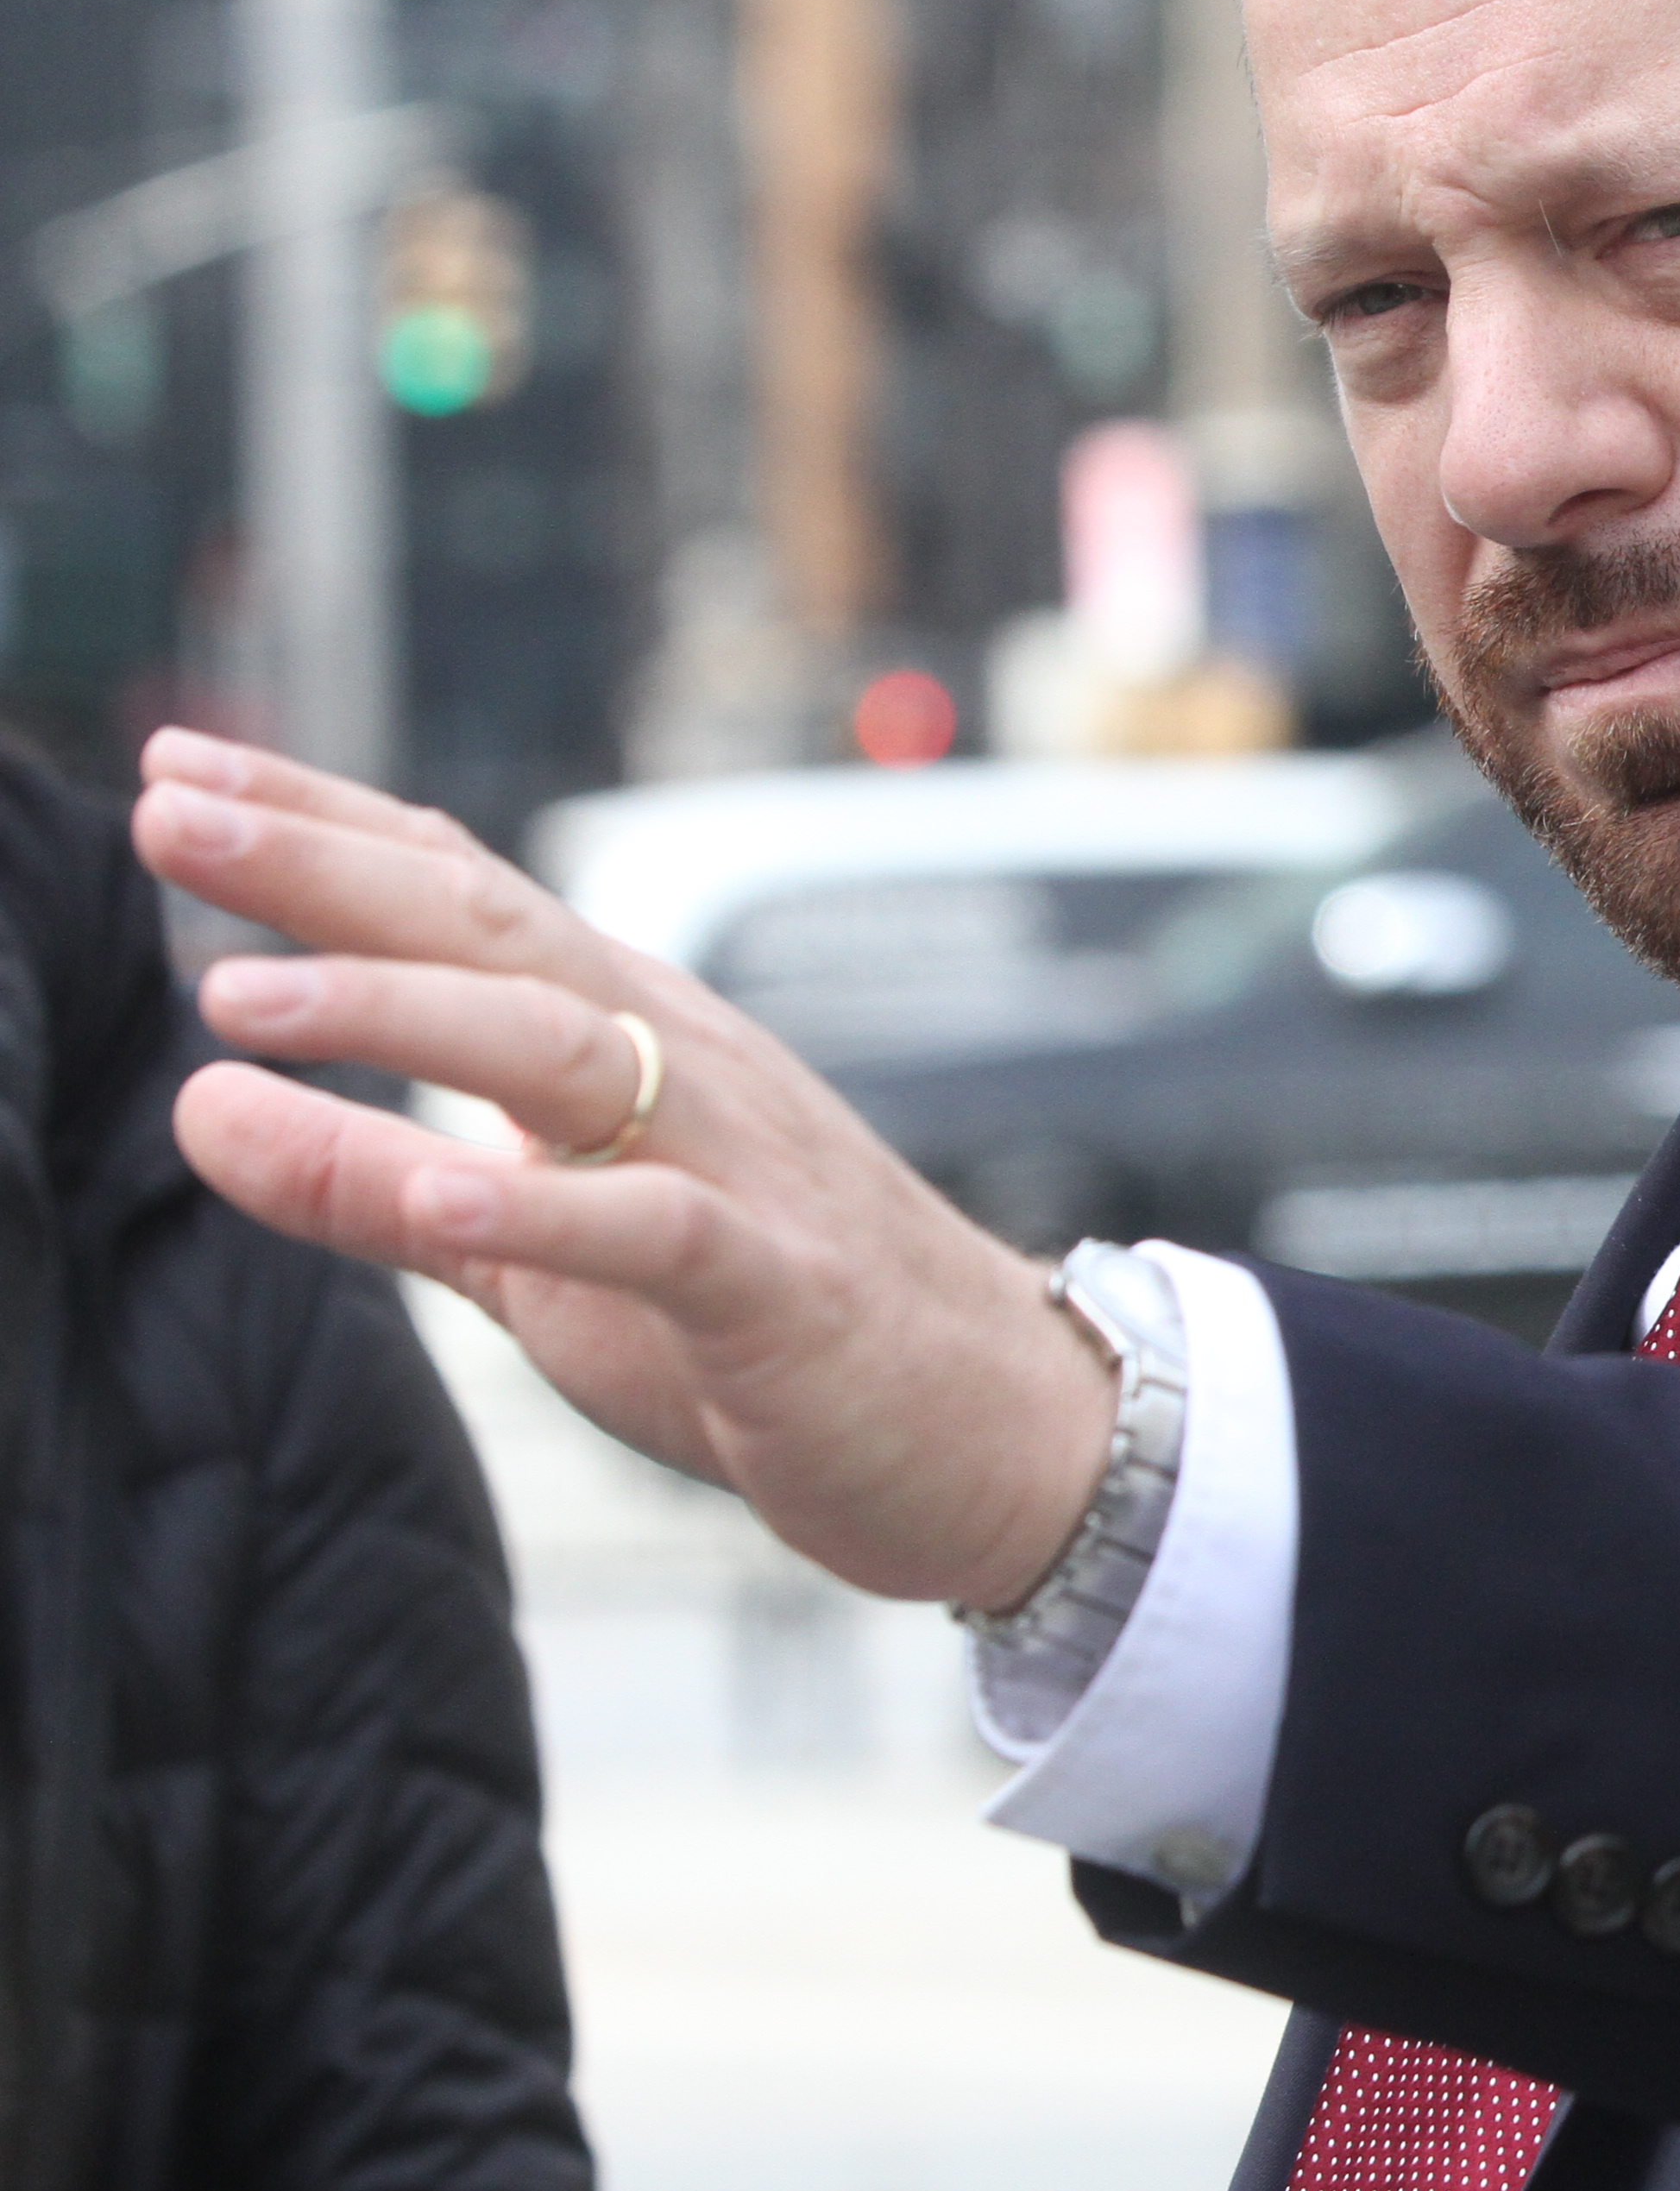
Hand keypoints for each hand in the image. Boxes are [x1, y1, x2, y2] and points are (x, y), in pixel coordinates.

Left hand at [129, 727, 1118, 1609]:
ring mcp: (736, 1164)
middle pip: (492, 933)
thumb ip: (371, 1186)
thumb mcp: (529, 1259)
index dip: (318, 823)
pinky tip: (439, 1200)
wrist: (998, 1426)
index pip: (459, 893)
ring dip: (396, 1014)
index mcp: (625, 1038)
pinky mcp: (775, 1286)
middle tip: (170, 812)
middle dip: (325, 870)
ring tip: (238, 1000)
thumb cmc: (761, 1327)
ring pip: (560, 1053)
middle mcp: (679, 1063)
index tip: (176, 764)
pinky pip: (656, 1231)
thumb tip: (193, 1104)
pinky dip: (545, 1213)